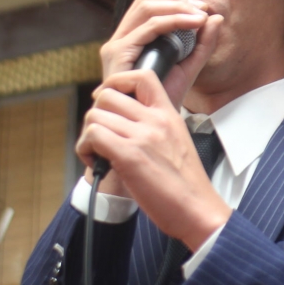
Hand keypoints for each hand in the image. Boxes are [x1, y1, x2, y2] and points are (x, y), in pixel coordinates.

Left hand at [76, 0, 227, 244]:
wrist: (198, 208)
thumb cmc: (186, 183)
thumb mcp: (177, 140)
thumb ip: (155, 126)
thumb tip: (127, 121)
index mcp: (169, 114)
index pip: (142, 75)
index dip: (118, 82)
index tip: (110, 100)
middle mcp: (155, 120)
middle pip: (107, 95)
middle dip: (96, 113)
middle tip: (101, 133)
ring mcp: (142, 137)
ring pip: (95, 116)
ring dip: (88, 135)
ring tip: (98, 153)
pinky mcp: (129, 157)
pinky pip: (93, 136)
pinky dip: (86, 149)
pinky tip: (96, 162)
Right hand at [98, 0, 218, 101]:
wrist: (150, 124)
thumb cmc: (164, 99)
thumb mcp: (189, 66)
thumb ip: (202, 43)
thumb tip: (216, 17)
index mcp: (132, 39)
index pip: (149, 4)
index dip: (176, 0)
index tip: (202, 9)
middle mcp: (120, 39)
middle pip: (145, 0)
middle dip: (178, 0)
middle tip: (203, 9)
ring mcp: (116, 45)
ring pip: (146, 7)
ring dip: (178, 7)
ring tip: (201, 16)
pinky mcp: (118, 53)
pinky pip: (149, 27)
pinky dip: (174, 20)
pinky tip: (194, 23)